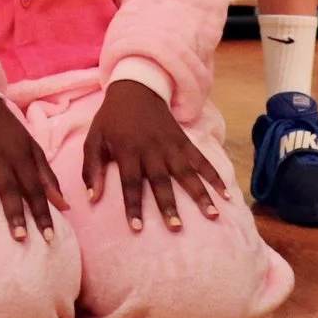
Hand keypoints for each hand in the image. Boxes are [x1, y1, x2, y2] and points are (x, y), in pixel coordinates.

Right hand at [0, 96, 67, 242]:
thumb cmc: (8, 132)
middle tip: (20, 238)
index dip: (43, 213)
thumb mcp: (32, 148)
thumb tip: (65, 206)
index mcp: (20, 158)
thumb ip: (47, 177)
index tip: (49, 237)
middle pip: (8, 189)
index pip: (35, 189)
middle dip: (14, 213)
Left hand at [81, 79, 226, 232]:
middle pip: (161, 181)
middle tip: (176, 227)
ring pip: (186, 172)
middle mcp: (151, 150)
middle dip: (169, 205)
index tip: (137, 228)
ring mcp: (171, 146)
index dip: (132, 205)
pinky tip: (226, 193)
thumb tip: (91, 198)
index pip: (129, 182)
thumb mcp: (94, 139)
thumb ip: (91, 169)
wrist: (136, 89)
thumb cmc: (111, 120)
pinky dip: (214, 175)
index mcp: (127, 151)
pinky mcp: (184, 141)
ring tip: (212, 214)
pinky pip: (202, 160)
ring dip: (200, 193)